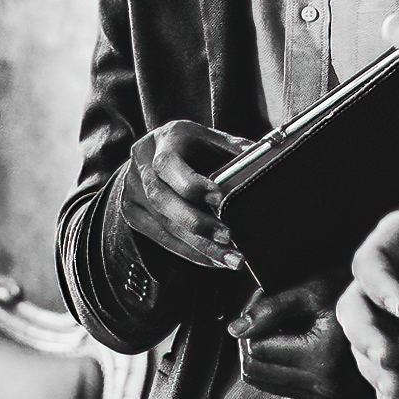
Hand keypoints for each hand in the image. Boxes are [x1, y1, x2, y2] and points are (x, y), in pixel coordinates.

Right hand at [116, 121, 249, 270]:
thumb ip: (232, 147)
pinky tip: (213, 260)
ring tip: (230, 259)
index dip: (191, 183)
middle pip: (163, 199)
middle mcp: (142, 165)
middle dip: (198, 223)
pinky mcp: (132, 214)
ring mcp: (132, 191)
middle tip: (229, 238)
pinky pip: (162, 238)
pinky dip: (189, 252)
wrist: (149, 153)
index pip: (169, 164)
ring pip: (165, 224)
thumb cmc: (189, 145)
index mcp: (164, 140)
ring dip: (199, 246)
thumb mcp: (209, 137)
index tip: (220, 198)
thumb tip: (266, 156)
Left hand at [227, 277, 359, 398]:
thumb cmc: (349, 295)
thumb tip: (235, 330)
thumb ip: (269, 309)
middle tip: (263, 317)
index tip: (262, 302)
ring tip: (278, 330)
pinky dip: (275, 367)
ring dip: (260, 356)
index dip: (252, 324)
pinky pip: (279, 388)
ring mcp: (324, 395)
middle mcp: (323, 384)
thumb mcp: (310, 292)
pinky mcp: (323, 398)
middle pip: (254, 370)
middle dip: (250, 342)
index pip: (257, 348)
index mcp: (321, 356)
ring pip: (262, 382)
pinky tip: (290, 345)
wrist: (386, 313)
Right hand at [336, 202, 398, 398]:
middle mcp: (390, 276)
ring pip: (368, 341)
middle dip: (367, 335)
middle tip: (389, 357)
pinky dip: (392, 387)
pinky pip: (395, 365)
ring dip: (376, 368)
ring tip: (397, 390)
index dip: (380, 287)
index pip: (371, 263)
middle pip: (356, 306)